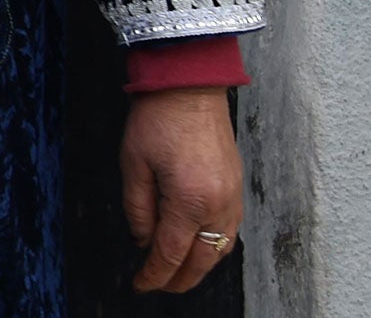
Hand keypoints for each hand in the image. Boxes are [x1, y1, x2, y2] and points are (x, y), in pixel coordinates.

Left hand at [121, 87, 242, 293]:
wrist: (190, 84)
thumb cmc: (158, 118)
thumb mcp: (133, 163)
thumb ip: (137, 208)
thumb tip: (142, 240)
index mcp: (190, 200)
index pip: (171, 253)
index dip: (154, 274)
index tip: (140, 284)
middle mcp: (218, 205)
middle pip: (202, 260)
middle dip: (179, 280)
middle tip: (158, 285)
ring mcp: (233, 197)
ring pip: (220, 249)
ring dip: (199, 266)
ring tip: (177, 273)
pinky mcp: (238, 186)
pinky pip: (230, 231)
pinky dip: (214, 246)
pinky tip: (198, 246)